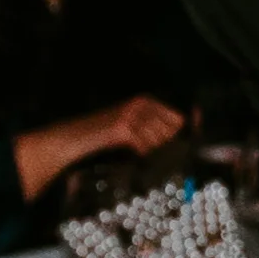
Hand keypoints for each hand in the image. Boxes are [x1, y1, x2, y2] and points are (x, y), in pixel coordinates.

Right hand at [9, 93, 189, 201]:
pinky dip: (139, 158)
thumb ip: (156, 130)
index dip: (184, 137)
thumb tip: (184, 139)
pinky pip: (144, 150)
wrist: (74, 138)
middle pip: (172, 133)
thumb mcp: (134, 127)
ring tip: (137, 155)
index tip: (184, 150)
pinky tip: (131, 157)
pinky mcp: (123, 128)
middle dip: (166, 149)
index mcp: (146, 100)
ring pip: (158, 143)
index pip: (179, 120)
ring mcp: (132, 115)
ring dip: (152, 154)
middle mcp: (141, 103)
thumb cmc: (105, 136)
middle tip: (151, 157)